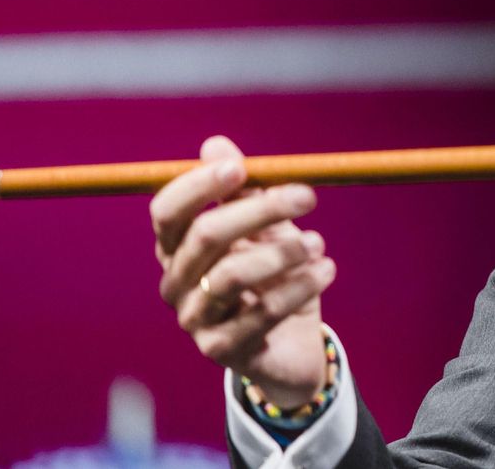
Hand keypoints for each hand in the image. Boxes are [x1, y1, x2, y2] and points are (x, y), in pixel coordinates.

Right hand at [150, 135, 336, 408]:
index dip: (199, 186)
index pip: (168, 212)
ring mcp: (195, 318)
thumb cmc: (275, 274)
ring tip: (319, 243)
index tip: (242, 167)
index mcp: (178, 247)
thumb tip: (215, 144)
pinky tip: (326, 270)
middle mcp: (176, 282)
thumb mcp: (266, 228)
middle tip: (308, 195)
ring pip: (230, 276)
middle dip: (259, 210)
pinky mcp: (222, 350)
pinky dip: (297, 288)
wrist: (294, 341)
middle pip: (205, 237)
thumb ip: (244, 192)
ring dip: (283, 253)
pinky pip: (259, 315)